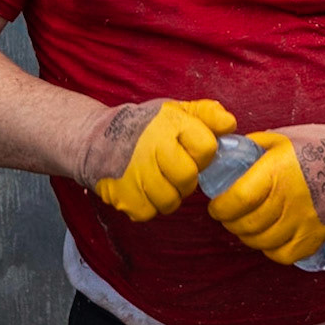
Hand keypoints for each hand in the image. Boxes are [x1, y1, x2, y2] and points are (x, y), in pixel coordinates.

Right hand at [77, 99, 236, 221]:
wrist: (94, 139)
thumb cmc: (143, 126)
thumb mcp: (174, 111)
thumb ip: (206, 114)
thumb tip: (230, 124)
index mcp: (168, 124)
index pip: (206, 148)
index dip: (202, 153)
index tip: (189, 150)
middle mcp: (150, 147)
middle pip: (188, 178)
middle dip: (185, 178)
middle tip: (173, 169)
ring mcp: (134, 174)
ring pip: (171, 201)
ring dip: (169, 195)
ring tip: (157, 179)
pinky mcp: (122, 196)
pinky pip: (150, 213)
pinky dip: (149, 206)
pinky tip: (142, 189)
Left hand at [207, 120, 324, 264]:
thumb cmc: (320, 145)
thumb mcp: (281, 137)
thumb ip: (254, 147)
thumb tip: (230, 153)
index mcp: (275, 173)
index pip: (236, 200)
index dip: (220, 209)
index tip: (216, 207)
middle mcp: (286, 200)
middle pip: (247, 224)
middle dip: (231, 223)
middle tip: (229, 217)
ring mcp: (302, 221)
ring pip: (262, 242)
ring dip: (248, 237)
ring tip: (247, 228)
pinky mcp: (316, 236)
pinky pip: (285, 255)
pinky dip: (271, 251)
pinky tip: (269, 240)